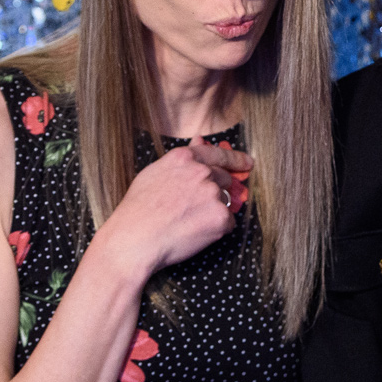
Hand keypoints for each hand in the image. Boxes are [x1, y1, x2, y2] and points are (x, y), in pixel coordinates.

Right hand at [96, 138, 253, 277]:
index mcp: (185, 158)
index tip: (247, 163)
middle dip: (215, 191)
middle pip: (224, 179)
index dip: (236, 159)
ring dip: (212, 211)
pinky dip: (216, 229)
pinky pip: (227, 222)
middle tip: (195, 207)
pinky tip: (194, 232)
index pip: (219, 154)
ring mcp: (213, 194)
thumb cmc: (138, 210)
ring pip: (224, 202)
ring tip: (186, 221)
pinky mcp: (220, 217)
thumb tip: (200, 140)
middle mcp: (202, 172)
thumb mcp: (155, 173)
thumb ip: (183, 157)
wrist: (134, 240)